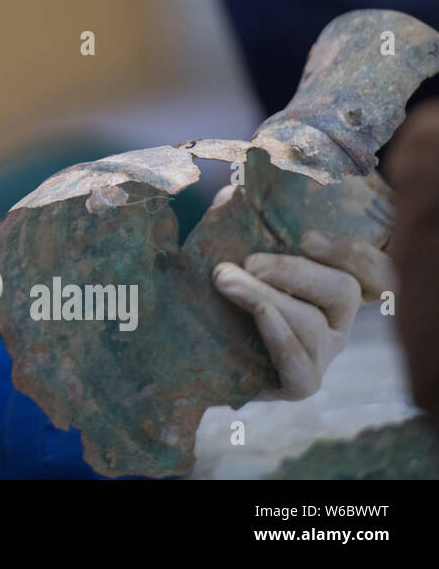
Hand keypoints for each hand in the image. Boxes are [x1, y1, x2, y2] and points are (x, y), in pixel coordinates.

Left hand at [212, 229, 394, 399]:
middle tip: (247, 262)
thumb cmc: (228, 285)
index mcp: (334, 284)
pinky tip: (258, 316)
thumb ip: (244, 217)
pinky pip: (301, 367)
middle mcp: (338, 320)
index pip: (376, 271)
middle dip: (293, 271)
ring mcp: (322, 353)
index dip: (353, 253)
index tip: (305, 237)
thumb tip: (232, 191)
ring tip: (224, 280)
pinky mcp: (300, 383)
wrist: (198, 343)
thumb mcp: (238, 246)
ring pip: (312, 324)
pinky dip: (280, 339)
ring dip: (265, 297)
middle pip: (342, 291)